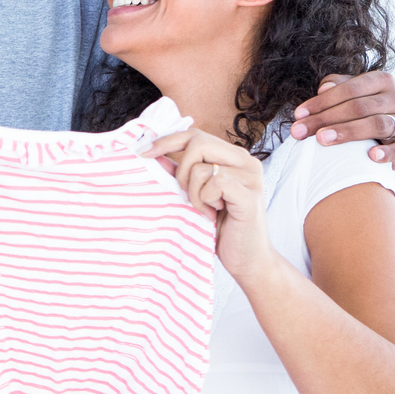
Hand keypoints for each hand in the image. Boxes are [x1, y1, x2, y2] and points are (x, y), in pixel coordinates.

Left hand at [146, 128, 272, 278]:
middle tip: (185, 194)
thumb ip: (179, 174)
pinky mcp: (250, 194)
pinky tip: (212, 214)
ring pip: (202, 167)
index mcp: (233, 157)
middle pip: (198, 142)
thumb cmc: (221, 228)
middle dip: (180, 170)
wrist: (246, 259)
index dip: (167, 140)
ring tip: (205, 209)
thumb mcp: (195, 196)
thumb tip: (152, 155)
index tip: (144, 153)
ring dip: (193, 193)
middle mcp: (245, 161)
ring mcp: (251, 177)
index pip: (195, 135)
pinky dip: (204, 200)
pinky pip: (214, 183)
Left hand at [291, 72, 394, 168]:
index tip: (298, 115)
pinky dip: (388, 153)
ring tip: (321, 139)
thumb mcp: (349, 95)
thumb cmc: (362, 112)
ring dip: (347, 132)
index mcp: (382, 81)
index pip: (350, 88)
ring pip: (377, 124)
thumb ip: (336, 87)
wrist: (390, 136)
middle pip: (359, 107)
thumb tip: (324, 88)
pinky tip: (371, 156)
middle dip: (325, 119)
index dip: (322, 101)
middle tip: (299, 132)